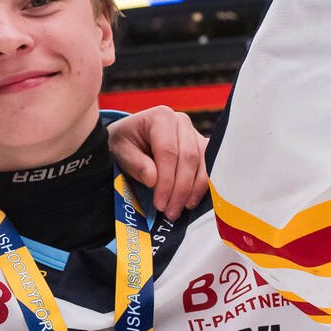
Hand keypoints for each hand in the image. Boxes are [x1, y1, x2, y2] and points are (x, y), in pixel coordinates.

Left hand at [108, 107, 207, 221]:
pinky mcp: (202, 146)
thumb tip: (153, 180)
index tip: (160, 204)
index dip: (166, 181)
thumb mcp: (121, 151)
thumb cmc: (125, 142)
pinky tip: (191, 200)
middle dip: (180, 189)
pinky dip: (201, 186)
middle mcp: (182, 121)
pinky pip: (209, 167)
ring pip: (203, 163)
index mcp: (161, 117)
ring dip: (193, 190)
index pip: (168, 152)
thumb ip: (136, 164)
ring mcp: (195, 133)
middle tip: (170, 212)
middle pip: (189, 158)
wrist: (132, 136)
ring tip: (180, 209)